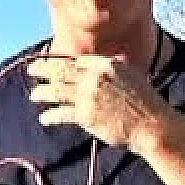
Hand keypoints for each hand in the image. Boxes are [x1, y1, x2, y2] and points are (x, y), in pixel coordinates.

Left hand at [28, 55, 171, 153]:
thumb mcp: (136, 76)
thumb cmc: (148, 103)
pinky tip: (45, 118)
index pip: (77, 60)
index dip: (62, 61)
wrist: (152, 125)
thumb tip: (116, 58)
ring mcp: (87, 96)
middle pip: (61, 71)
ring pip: (57, 91)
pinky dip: (51, 116)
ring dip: (42, 93)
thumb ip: (121, 67)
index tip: (53, 62)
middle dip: (43, 69)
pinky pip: (61, 113)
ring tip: (34, 95)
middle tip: (32, 70)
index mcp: (107, 65)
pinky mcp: (84, 116)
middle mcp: (94, 77)